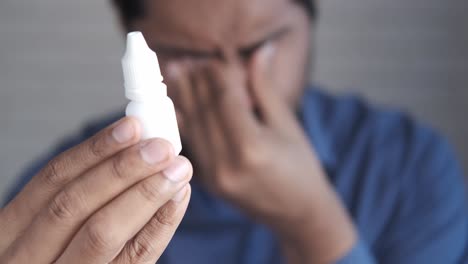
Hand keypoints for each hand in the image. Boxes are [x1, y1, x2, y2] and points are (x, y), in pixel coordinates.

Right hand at [0, 117, 191, 262]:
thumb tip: (134, 142)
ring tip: (177, 168)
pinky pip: (135, 258)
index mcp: (12, 229)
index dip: (95, 149)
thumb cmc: (57, 252)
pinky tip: (177, 198)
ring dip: (146, 194)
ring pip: (101, 233)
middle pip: (74, 204)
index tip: (131, 127)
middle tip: (161, 147)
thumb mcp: (46, 227)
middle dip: (122, 170)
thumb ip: (81, 189)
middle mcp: (28, 256)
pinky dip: (161, 225)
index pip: (51, 179)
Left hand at [167, 44, 355, 262]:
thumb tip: (260, 51)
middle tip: (186, 60)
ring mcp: (214, 176)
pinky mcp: (207, 182)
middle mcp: (227, 163)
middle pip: (203, 110)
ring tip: (175, 73)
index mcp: (252, 147)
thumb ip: (265, 88)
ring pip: (192, 126)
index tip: (213, 56)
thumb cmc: (301, 167)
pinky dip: (184, 121)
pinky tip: (178, 104)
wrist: (298, 214)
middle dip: (195, 81)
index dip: (217, 73)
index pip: (225, 98)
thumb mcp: (287, 126)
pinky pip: (191, 143)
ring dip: (183, 98)